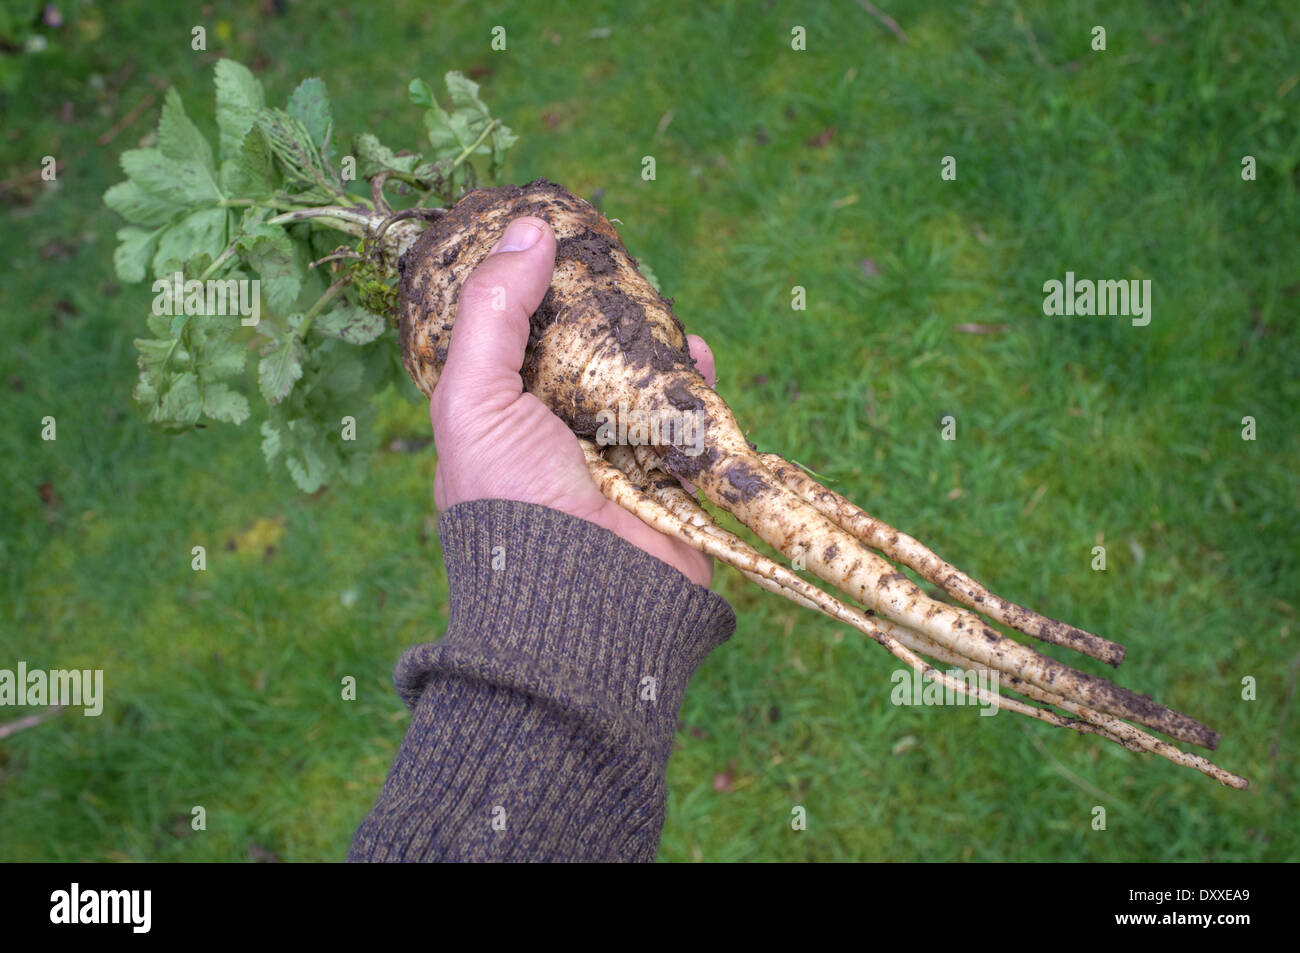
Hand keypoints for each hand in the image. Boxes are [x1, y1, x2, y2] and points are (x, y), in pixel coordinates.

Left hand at [429, 216, 716, 586]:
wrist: (581, 601)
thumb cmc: (510, 500)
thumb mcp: (474, 399)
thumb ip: (494, 312)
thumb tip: (529, 229)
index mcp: (498, 419)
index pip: (512, 341)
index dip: (528, 293)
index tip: (550, 243)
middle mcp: (555, 434)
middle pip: (581, 351)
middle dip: (599, 309)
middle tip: (613, 264)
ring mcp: (616, 454)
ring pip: (637, 375)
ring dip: (649, 338)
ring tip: (654, 304)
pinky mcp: (670, 474)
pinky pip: (689, 413)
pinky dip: (694, 378)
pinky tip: (693, 352)